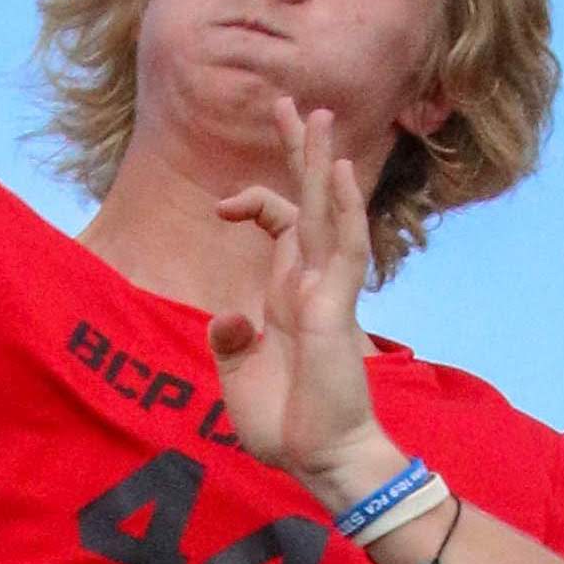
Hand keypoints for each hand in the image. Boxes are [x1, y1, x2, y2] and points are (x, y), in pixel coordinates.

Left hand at [207, 97, 400, 503]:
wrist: (319, 460)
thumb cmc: (287, 424)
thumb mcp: (239, 376)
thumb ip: (230, 342)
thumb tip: (228, 317)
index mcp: (287, 292)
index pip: (278, 224)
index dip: (253, 201)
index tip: (222, 206)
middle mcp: (310, 282)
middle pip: (304, 200)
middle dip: (297, 152)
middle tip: (291, 103)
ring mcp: (326, 291)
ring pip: (326, 212)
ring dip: (322, 162)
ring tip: (319, 113)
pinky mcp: (335, 308)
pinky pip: (341, 249)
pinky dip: (340, 209)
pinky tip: (339, 172)